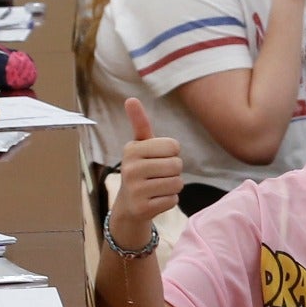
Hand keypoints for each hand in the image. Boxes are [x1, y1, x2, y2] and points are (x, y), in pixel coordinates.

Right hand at [112, 97, 182, 249]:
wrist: (128, 206)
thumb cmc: (140, 169)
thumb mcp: (140, 146)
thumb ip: (140, 123)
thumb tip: (131, 99)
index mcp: (131, 149)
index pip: (173, 146)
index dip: (172, 153)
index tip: (158, 158)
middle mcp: (129, 168)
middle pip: (177, 165)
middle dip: (174, 171)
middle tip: (158, 175)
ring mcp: (135, 190)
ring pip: (177, 183)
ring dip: (172, 186)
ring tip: (157, 187)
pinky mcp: (142, 208)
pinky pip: (173, 200)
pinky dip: (169, 200)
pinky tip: (155, 200)